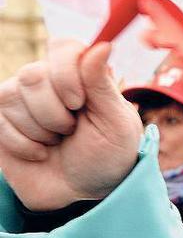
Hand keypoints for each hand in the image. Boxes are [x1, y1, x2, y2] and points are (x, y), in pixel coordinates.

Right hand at [0, 40, 142, 210]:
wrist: (83, 193)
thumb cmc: (108, 155)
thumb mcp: (116, 123)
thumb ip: (102, 84)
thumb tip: (104, 44)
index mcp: (82, 74)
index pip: (63, 47)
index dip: (66, 74)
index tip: (79, 103)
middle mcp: (49, 80)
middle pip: (33, 75)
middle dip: (55, 113)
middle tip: (72, 131)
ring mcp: (22, 99)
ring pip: (11, 96)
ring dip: (41, 130)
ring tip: (58, 142)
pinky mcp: (2, 120)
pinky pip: (0, 121)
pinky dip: (25, 145)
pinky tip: (41, 153)